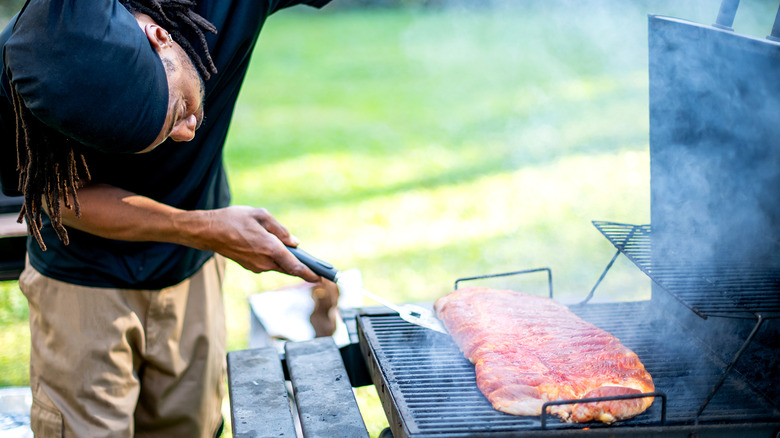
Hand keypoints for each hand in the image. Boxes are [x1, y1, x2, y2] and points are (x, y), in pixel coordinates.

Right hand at [190, 206, 319, 281]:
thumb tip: (294, 242)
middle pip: (290, 268)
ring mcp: (256, 266)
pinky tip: (277, 250)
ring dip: (288, 262)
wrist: (207, 231)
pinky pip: (269, 264)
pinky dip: (276, 259)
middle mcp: (265, 261)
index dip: (310, 273)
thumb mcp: (260, 215)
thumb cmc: (233, 219)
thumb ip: (280, 229)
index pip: (295, 266)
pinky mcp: (250, 266)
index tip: (322, 279)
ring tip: (298, 254)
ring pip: (279, 266)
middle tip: (318, 268)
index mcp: (270, 248)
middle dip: (303, 268)